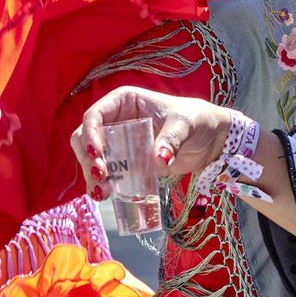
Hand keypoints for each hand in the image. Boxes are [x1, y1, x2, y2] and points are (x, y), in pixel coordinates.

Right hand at [70, 87, 232, 199]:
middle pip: (85, 138)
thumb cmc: (197, 120)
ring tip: (102, 192)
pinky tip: (106, 195)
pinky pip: (107, 173)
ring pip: (92, 158)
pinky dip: (103, 184)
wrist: (210, 140)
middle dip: (88, 158)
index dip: (90, 133)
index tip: (98, 153)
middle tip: (101, 176)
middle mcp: (116, 120)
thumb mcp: (185, 123)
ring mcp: (120, 143)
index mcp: (125, 102)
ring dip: (92, 175)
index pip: (95, 115)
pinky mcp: (128, 163)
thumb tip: (158, 158)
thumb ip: (172, 139)